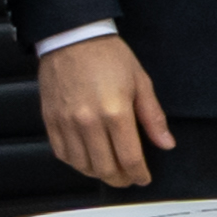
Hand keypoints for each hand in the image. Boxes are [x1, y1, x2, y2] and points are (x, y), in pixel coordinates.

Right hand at [36, 33, 173, 188]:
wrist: (71, 37)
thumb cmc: (108, 56)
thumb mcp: (140, 82)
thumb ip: (152, 117)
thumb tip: (166, 143)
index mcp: (116, 112)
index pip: (130, 158)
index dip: (139, 174)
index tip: (143, 178)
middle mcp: (89, 122)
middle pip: (105, 168)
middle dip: (120, 179)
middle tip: (128, 178)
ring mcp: (66, 123)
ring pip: (82, 165)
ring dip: (98, 173)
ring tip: (108, 169)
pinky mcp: (51, 120)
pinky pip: (62, 153)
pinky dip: (76, 162)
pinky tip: (86, 159)